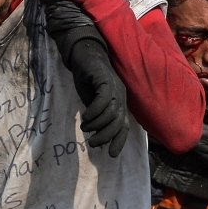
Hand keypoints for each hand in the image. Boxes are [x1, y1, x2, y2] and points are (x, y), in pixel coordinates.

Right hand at [71, 39, 128, 156]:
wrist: (83, 54)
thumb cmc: (87, 79)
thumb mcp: (91, 102)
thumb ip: (96, 117)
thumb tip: (96, 137)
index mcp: (119, 102)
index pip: (124, 125)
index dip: (119, 140)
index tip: (111, 155)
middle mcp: (121, 95)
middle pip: (119, 121)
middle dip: (107, 135)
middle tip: (93, 144)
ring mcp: (115, 87)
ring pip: (112, 112)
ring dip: (98, 124)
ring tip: (86, 128)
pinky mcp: (105, 79)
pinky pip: (104, 99)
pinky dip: (95, 111)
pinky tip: (86, 117)